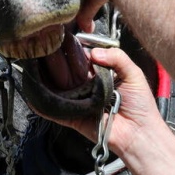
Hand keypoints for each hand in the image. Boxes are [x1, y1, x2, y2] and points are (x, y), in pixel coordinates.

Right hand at [44, 47, 162, 156]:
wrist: (139, 134)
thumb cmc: (140, 104)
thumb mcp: (133, 74)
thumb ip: (118, 57)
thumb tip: (93, 52)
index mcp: (101, 74)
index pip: (83, 58)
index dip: (75, 50)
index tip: (64, 41)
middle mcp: (87, 85)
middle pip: (68, 71)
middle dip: (60, 63)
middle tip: (50, 54)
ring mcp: (79, 101)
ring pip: (59, 88)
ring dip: (50, 79)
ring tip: (40, 68)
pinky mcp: (73, 117)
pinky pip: (56, 110)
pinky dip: (45, 103)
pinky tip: (35, 93)